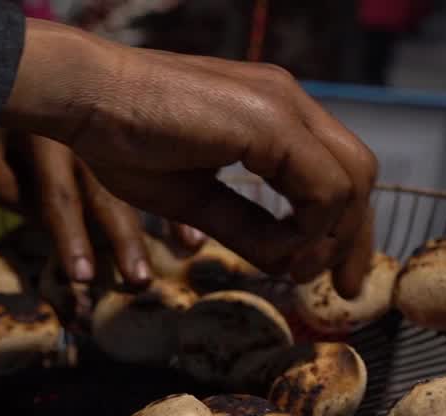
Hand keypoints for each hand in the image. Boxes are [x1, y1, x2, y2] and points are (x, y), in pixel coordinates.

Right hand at [3, 20, 377, 296]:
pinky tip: (276, 251)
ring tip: (292, 271)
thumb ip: (244, 226)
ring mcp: (284, 106)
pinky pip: (321, 188)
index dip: (343, 227)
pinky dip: (308, 229)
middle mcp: (288, 101)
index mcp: (273, 112)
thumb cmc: (123, 140)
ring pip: (351, 181)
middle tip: (340, 288)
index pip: (338, 169)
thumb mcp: (193, 198)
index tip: (328, 274)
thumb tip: (286, 264)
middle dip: (353, 238)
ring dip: (328, 238)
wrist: (88, 97)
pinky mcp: (271, 122)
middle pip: (358, 174)